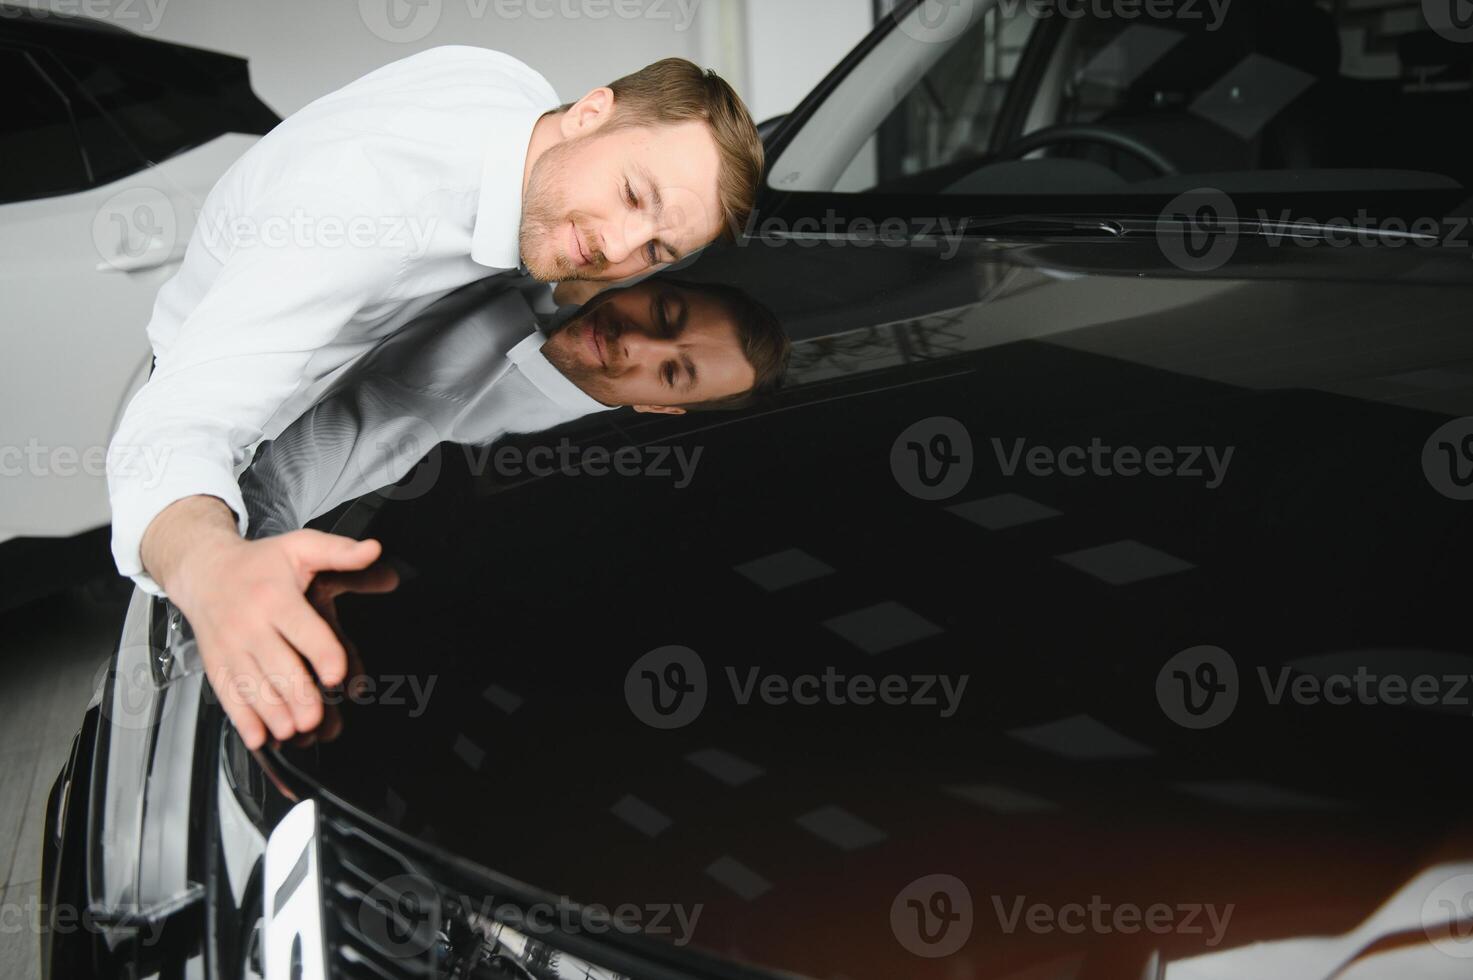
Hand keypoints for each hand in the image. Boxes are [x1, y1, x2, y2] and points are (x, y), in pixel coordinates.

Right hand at [167, 526, 383, 748]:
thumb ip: (340, 552)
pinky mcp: (217, 665)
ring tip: (295, 730)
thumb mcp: (301, 547)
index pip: (302, 628)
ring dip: (273, 714)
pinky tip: (260, 738)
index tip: (337, 675)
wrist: (205, 571)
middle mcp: (249, 625)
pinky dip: (243, 720)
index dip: (321, 653)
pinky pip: (228, 696)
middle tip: (316, 718)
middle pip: (276, 666)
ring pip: (252, 687)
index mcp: (275, 597)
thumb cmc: (260, 563)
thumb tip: (374, 550)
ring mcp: (230, 648)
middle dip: (297, 695)